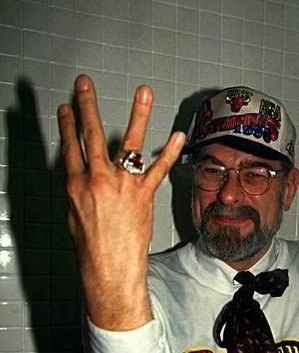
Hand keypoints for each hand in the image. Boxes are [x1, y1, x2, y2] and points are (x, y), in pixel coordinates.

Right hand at [57, 74, 184, 329]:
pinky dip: (170, 151)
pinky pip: (159, 169)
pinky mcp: (143, 194)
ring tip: (143, 92)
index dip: (67, 124)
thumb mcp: (75, 216)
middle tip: (85, 84)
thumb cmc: (92, 249)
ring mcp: (122, 185)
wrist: (110, 268)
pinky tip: (178, 135)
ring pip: (130, 142)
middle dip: (87, 106)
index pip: (70, 146)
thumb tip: (84, 179)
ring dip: (138, 114)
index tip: (66, 108)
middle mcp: (98, 180)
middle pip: (91, 135)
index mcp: (76, 185)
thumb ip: (80, 192)